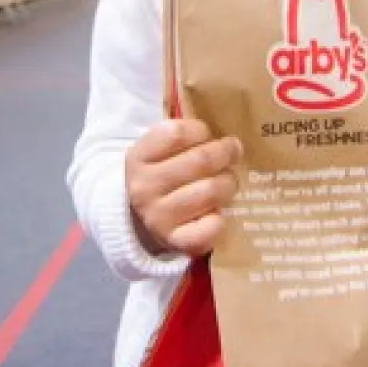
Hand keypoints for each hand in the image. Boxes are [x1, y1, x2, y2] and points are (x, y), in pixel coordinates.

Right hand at [126, 120, 242, 257]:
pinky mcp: (174, 240)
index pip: (176, 132)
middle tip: (233, 151)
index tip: (206, 134)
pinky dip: (220, 219)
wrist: (135, 222)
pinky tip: (218, 213)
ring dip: (228, 183)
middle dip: (225, 152)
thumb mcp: (155, 153)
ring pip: (211, 190)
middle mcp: (144, 187)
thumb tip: (224, 126)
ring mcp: (158, 216)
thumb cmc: (158, 177)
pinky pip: (209, 228)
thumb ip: (180, 137)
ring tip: (228, 181)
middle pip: (200, 160)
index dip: (200, 130)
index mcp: (138, 158)